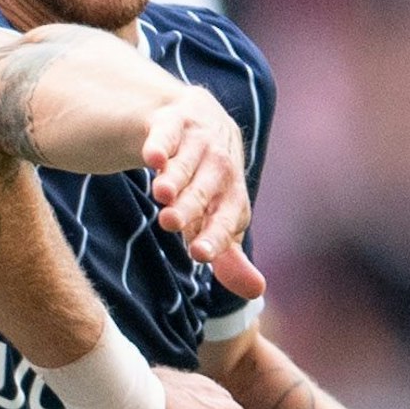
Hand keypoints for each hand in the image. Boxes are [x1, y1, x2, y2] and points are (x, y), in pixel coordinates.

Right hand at [142, 86, 264, 297]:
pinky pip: (168, 130)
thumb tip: (257, 291)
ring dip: (176, 175)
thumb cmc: (204, 180)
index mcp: (233, 191)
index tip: (198, 254)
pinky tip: (153, 157)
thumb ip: (228, 256)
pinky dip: (162, 142)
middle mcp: (221, 162)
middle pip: (209, 185)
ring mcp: (198, 137)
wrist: (192, 118)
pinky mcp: (172, 117)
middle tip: (170, 223)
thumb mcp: (214, 216)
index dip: (216, 235)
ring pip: (189, 157)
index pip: (230, 214)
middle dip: (192, 204)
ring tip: (161, 194)